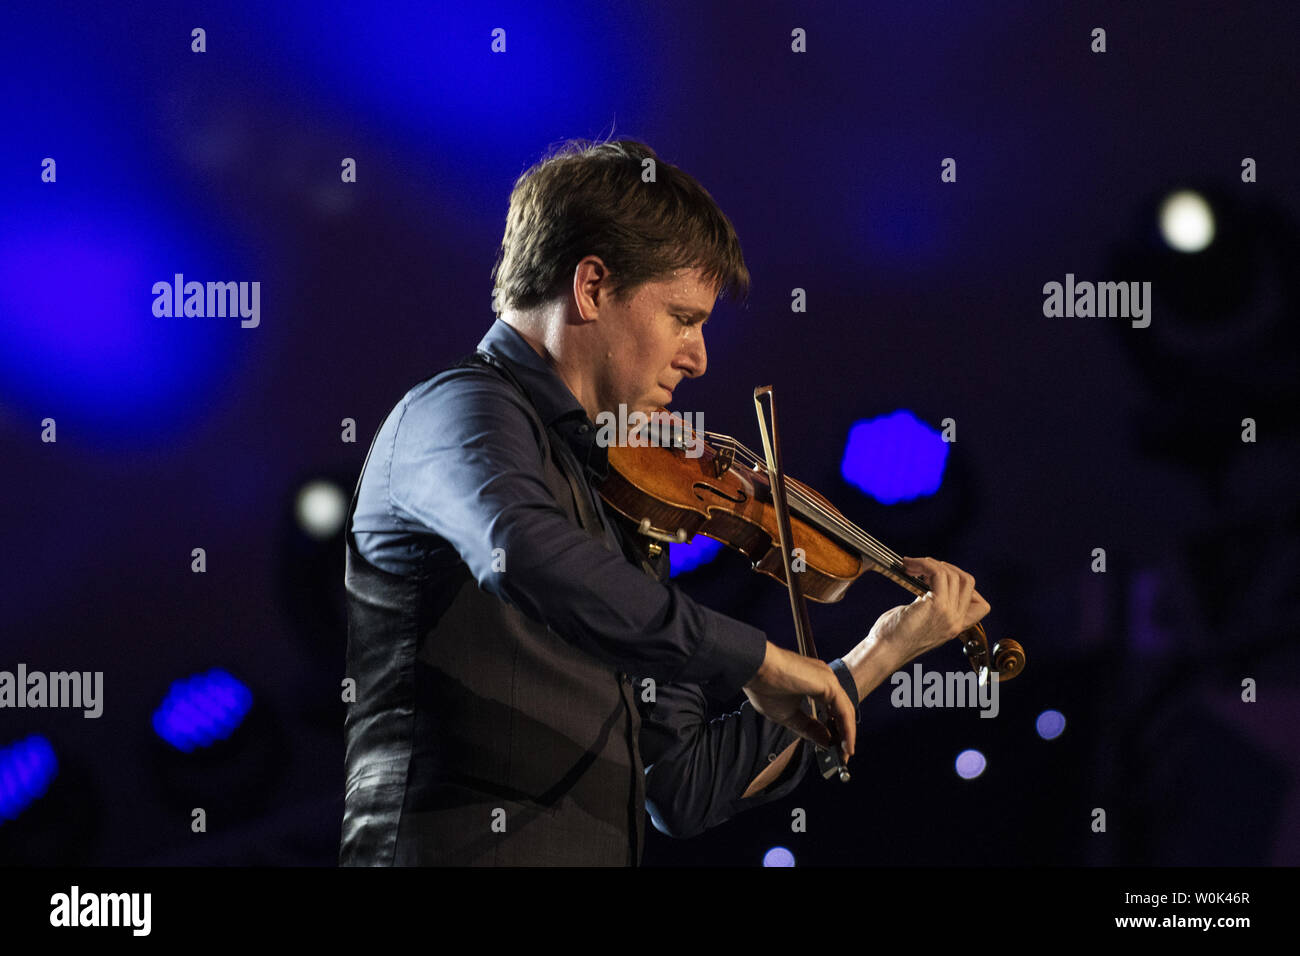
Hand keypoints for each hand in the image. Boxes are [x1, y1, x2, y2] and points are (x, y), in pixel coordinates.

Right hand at [743, 643, 855, 761]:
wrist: (756, 669)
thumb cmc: (765, 687)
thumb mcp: (788, 715)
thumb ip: (808, 728)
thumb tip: (825, 743)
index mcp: (814, 683)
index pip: (831, 710)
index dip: (834, 730)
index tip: (833, 749)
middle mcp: (825, 679)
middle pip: (841, 711)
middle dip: (843, 735)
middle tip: (842, 756)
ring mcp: (828, 680)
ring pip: (845, 712)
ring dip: (847, 735)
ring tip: (845, 755)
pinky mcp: (829, 684)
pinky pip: (844, 712)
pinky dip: (848, 731)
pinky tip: (846, 746)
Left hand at [870, 556, 990, 666]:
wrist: (885, 651)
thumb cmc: (894, 637)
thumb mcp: (922, 622)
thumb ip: (933, 607)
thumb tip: (931, 585)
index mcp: (955, 627)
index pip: (981, 605)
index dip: (964, 586)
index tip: (942, 579)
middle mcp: (956, 621)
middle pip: (968, 582)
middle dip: (947, 567)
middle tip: (925, 568)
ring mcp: (949, 614)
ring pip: (953, 575)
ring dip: (930, 563)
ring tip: (912, 565)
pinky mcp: (937, 606)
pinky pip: (938, 573)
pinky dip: (924, 564)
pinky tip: (910, 565)